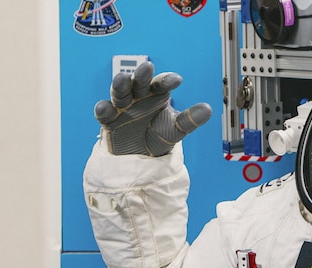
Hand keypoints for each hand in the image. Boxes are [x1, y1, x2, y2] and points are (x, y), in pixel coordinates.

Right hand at [94, 61, 211, 156]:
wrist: (141, 156)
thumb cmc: (158, 135)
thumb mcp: (176, 129)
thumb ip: (190, 120)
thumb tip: (208, 110)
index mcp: (155, 95)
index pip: (161, 84)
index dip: (167, 80)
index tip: (177, 80)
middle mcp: (138, 97)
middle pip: (138, 83)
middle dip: (141, 75)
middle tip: (147, 67)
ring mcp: (122, 106)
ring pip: (119, 92)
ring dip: (120, 85)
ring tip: (122, 79)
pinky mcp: (109, 120)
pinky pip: (104, 113)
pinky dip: (103, 109)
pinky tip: (105, 107)